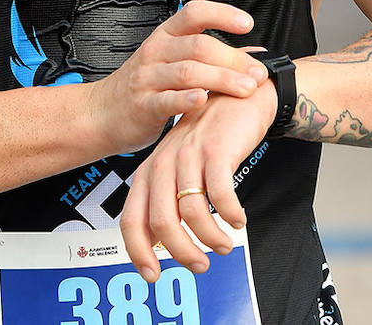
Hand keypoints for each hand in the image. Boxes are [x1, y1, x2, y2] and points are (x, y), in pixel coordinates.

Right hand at [88, 1, 267, 156]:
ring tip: (245, 89)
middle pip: (199, 46)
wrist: (101, 113)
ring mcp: (147, 78)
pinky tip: (204, 100)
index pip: (194, 13)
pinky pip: (167, 99)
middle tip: (257, 74)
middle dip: (233, 59)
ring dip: (222, 79)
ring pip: (188, 72)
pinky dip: (187, 99)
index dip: (222, 14)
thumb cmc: (143, 85)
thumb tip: (252, 54)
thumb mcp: (169, 60)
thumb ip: (206, 56)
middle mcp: (156, 52)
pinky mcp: (143, 105)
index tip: (247, 23)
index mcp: (165, 36)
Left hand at [119, 81, 276, 281]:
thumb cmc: (210, 137)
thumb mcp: (180, 165)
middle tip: (201, 265)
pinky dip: (231, 215)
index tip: (153, 276)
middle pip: (162, 222)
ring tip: (225, 244)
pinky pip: (221, 196)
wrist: (239, 96)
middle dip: (181, 252)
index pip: (132, 219)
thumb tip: (159, 243)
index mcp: (150, 171)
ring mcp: (189, 156)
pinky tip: (239, 220)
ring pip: (192, 213)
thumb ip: (167, 199)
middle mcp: (164, 164)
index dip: (139, 252)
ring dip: (211, 238)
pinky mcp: (216, 151)